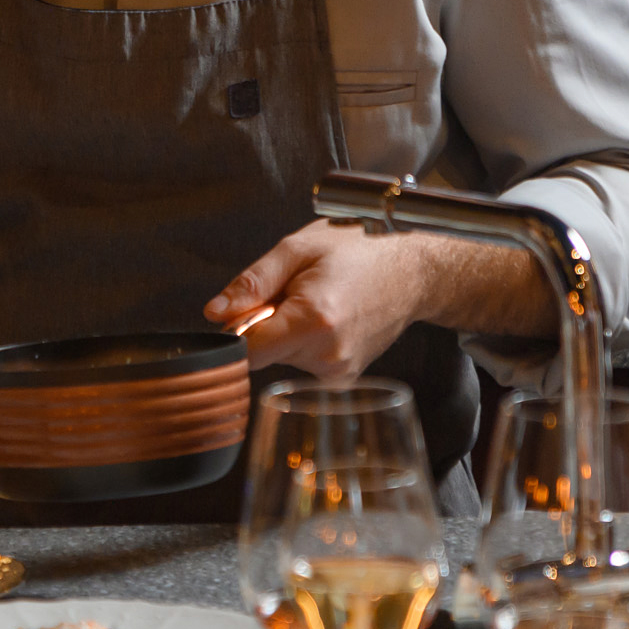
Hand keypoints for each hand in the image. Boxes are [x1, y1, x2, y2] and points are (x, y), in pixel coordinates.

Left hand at [206, 220, 435, 379]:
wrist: (412, 272)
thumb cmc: (359, 252)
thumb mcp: (297, 250)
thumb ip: (252, 283)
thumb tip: (215, 313)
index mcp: (313, 322)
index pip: (245, 350)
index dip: (236, 328)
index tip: (246, 309)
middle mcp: (327, 356)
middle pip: (263, 353)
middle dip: (265, 324)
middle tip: (293, 293)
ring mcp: (338, 373)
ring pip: (282, 358)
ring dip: (286, 332)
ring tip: (317, 301)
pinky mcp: (343, 379)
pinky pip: (302, 363)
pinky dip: (304, 342)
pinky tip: (328, 319)